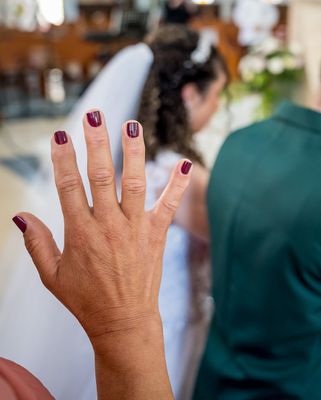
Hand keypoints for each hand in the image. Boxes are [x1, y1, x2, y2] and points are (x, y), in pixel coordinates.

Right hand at [13, 112, 190, 398]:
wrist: (123, 321)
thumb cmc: (85, 299)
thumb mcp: (52, 275)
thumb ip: (37, 243)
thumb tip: (19, 216)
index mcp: (80, 232)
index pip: (69, 186)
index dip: (63, 159)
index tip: (59, 134)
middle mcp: (109, 225)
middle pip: (101, 176)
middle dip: (96, 142)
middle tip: (94, 115)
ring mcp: (135, 228)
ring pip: (135, 183)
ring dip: (133, 152)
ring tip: (132, 125)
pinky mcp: (156, 234)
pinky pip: (169, 205)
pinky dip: (178, 185)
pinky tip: (185, 164)